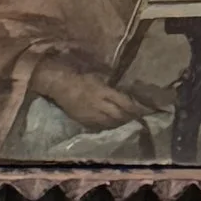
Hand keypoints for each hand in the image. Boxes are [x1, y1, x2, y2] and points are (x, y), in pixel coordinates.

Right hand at [32, 56, 152, 132]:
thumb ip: (110, 85)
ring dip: (120, 122)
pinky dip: (109, 125)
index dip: (135, 108)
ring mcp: (91, 115)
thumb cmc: (77, 74)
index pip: (124, 103)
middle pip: (120, 115)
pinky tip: (111, 122)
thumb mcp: (96, 75)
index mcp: (102, 91)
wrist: (56, 83)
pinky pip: (100, 126)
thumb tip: (125, 92)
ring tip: (125, 119)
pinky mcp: (84, 121)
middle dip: (130, 117)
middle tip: (137, 116)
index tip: (143, 109)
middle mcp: (98, 105)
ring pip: (111, 123)